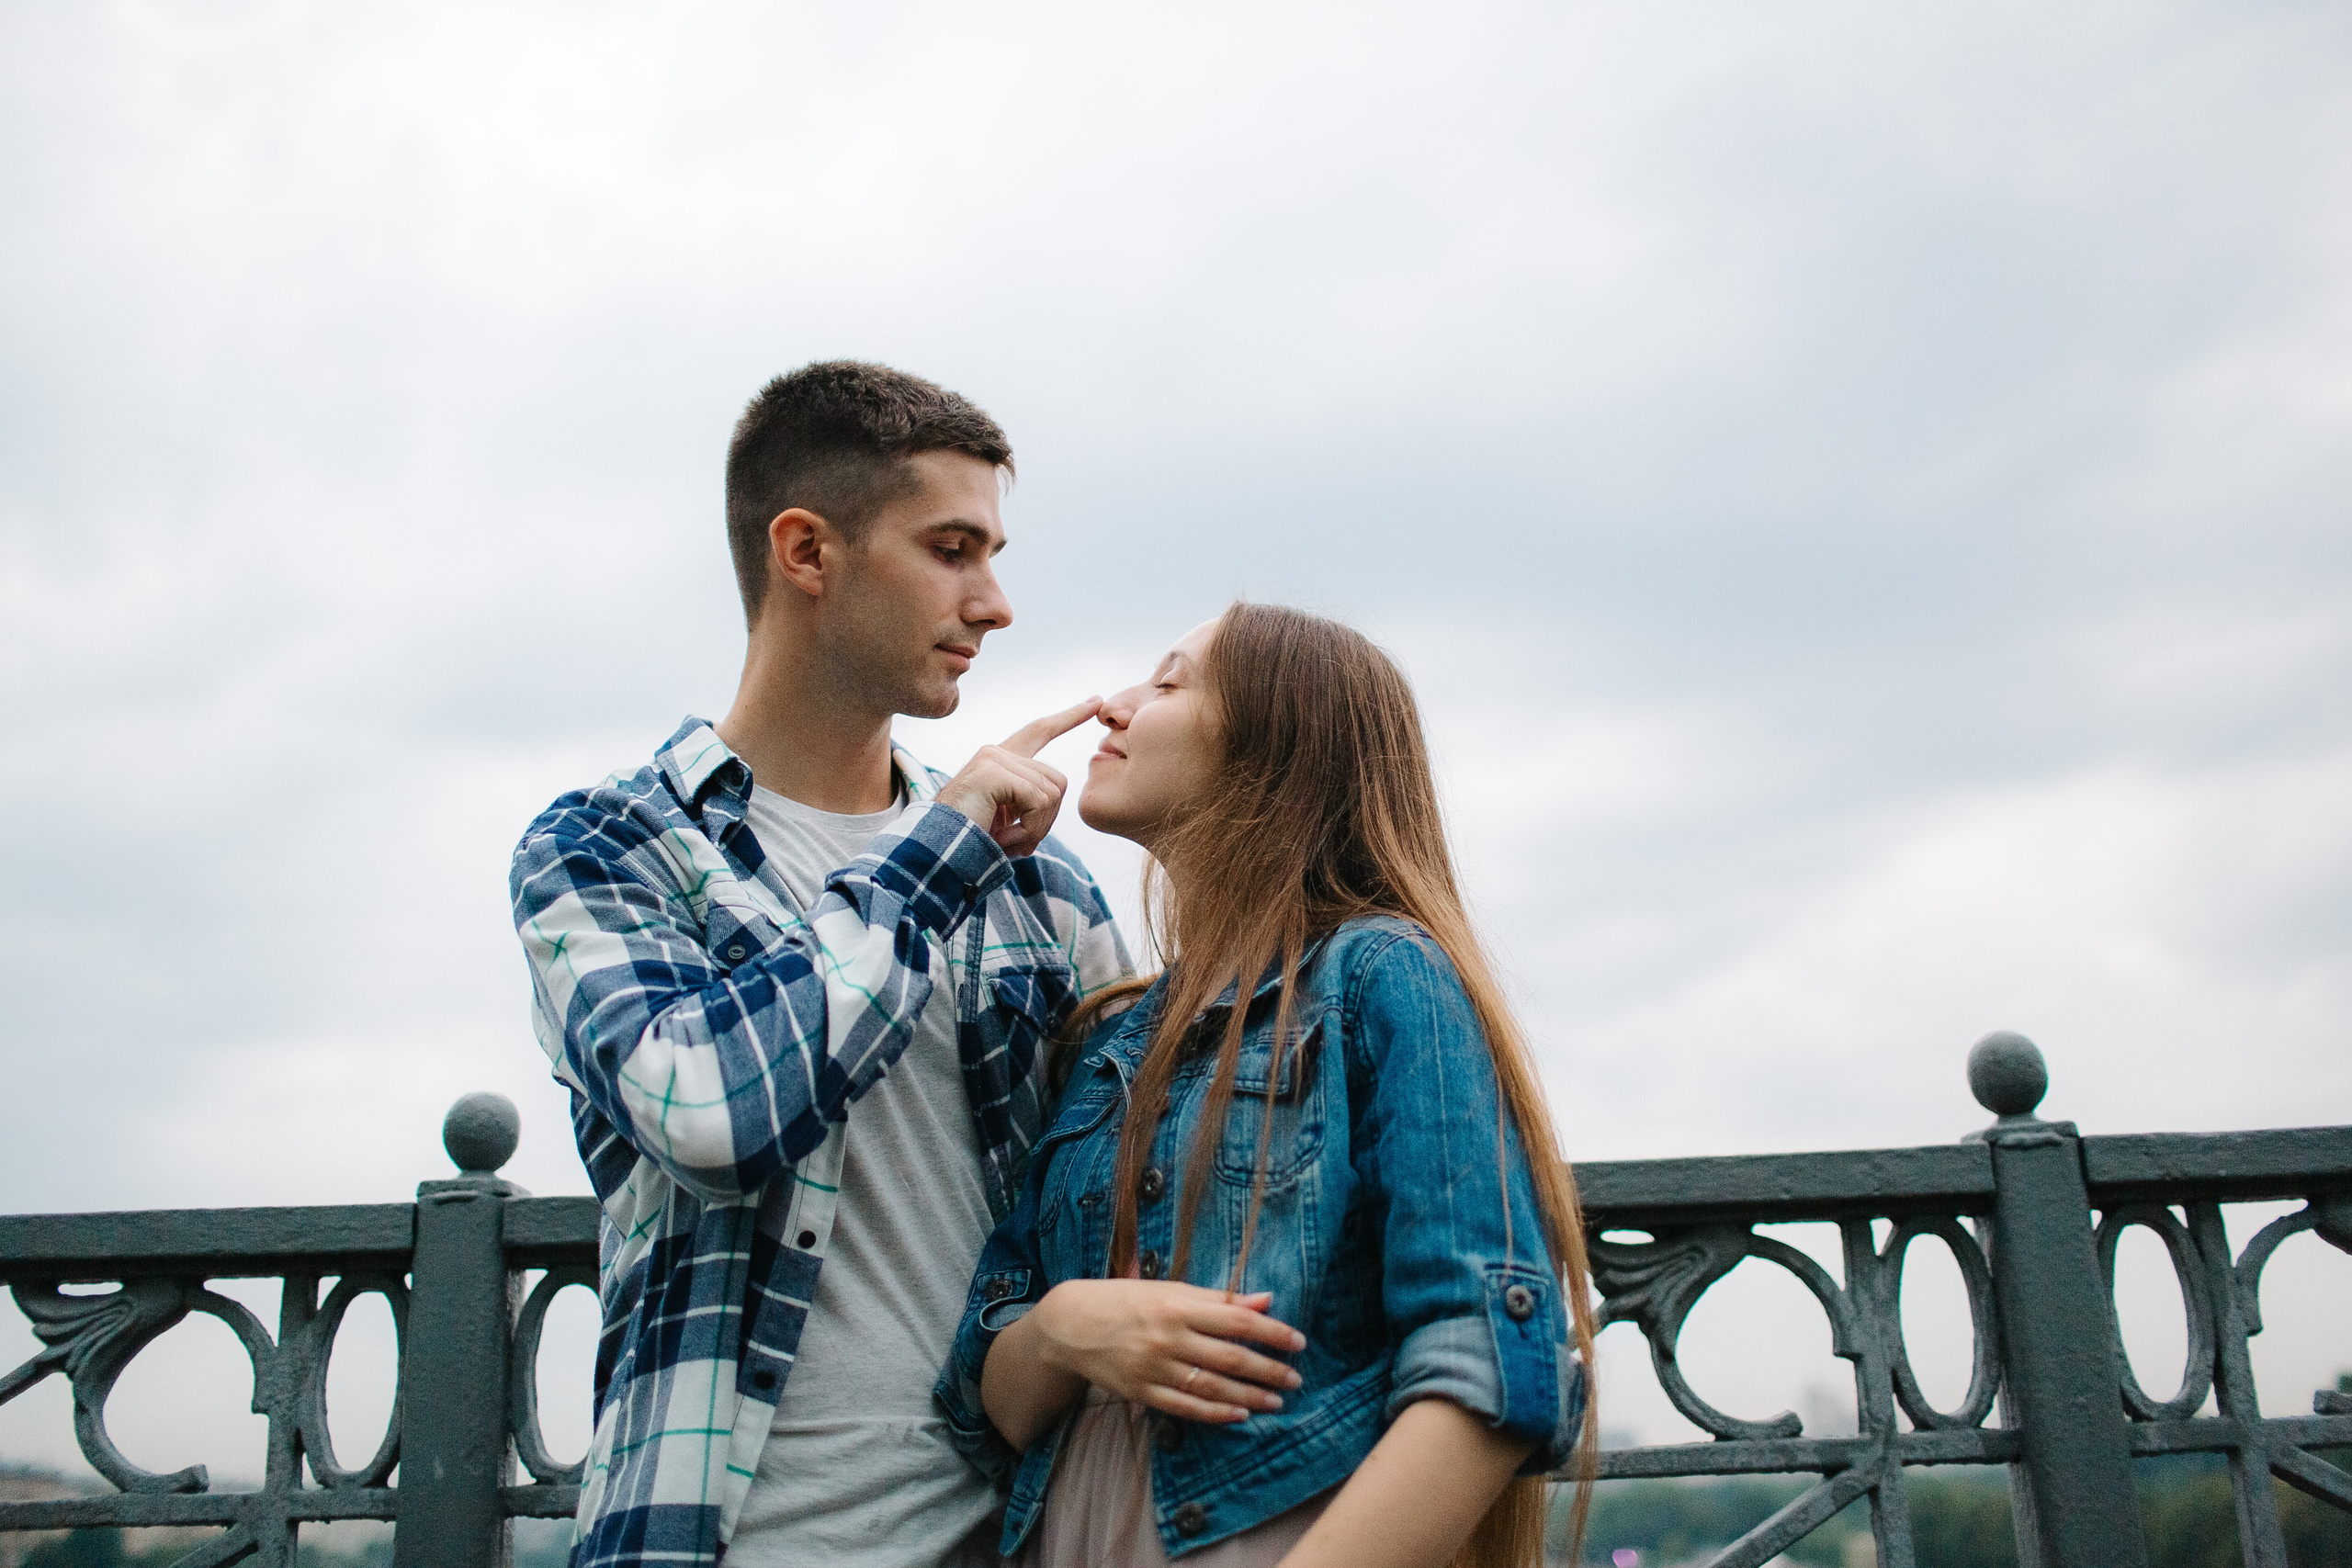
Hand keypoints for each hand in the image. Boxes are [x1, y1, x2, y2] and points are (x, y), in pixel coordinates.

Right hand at [935, 698, 1100, 856]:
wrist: (937, 854)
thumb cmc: (970, 841)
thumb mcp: (1007, 818)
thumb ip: (1030, 802)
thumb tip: (1053, 799)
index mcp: (1000, 761)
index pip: (1040, 731)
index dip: (1069, 717)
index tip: (1096, 701)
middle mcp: (996, 752)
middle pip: (1057, 782)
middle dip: (1045, 821)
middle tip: (1015, 842)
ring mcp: (994, 759)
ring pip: (1051, 794)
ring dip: (1035, 829)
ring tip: (1004, 840)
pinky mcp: (993, 771)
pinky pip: (1038, 802)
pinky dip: (1028, 830)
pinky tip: (1002, 838)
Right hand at [1028, 1280, 1305, 1423]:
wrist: (1071, 1323)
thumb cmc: (1127, 1300)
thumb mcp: (1171, 1289)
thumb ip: (1219, 1299)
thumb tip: (1266, 1299)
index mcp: (1178, 1304)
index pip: (1237, 1320)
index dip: (1272, 1333)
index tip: (1298, 1342)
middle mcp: (1168, 1337)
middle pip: (1230, 1358)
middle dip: (1268, 1371)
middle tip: (1295, 1380)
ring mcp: (1153, 1368)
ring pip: (1212, 1388)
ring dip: (1249, 1397)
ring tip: (1276, 1401)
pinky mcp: (1141, 1392)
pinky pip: (1185, 1407)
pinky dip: (1215, 1414)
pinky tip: (1239, 1415)